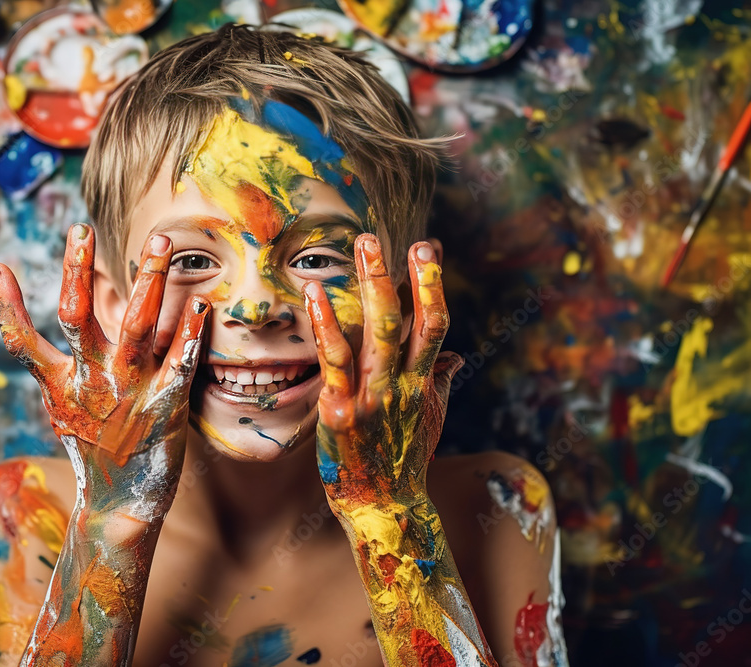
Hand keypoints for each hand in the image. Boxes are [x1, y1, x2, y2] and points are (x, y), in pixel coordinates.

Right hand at [0, 224, 209, 509]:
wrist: (120, 507)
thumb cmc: (94, 451)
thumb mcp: (62, 409)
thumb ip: (53, 368)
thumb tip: (32, 333)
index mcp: (61, 385)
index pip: (24, 340)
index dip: (8, 305)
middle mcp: (90, 382)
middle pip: (78, 317)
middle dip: (77, 270)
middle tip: (80, 228)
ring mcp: (129, 392)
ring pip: (136, 326)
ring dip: (148, 280)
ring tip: (160, 240)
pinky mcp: (166, 404)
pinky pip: (180, 360)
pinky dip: (189, 328)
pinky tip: (201, 300)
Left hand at [304, 234, 463, 509]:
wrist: (385, 508)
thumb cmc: (402, 460)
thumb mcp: (429, 419)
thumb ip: (439, 381)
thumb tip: (454, 355)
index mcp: (423, 382)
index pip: (434, 323)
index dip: (432, 283)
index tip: (429, 246)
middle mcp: (402, 384)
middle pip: (408, 320)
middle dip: (405, 274)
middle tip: (391, 237)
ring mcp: (374, 396)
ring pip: (377, 331)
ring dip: (373, 284)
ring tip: (363, 244)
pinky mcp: (344, 410)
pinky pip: (335, 359)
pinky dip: (327, 324)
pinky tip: (315, 295)